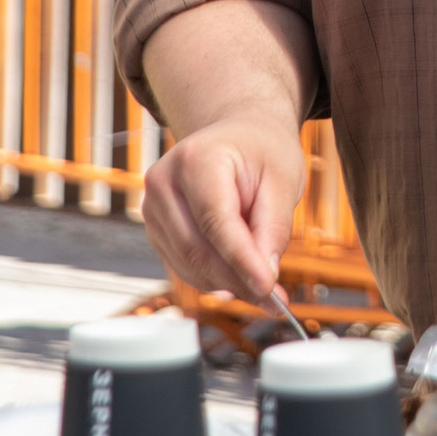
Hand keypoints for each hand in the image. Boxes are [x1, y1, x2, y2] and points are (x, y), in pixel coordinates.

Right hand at [139, 116, 310, 303]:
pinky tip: (240, 276)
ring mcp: (153, 206)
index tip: (268, 288)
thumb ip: (274, 226)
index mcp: (197, 158)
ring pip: (188, 265)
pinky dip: (213, 279)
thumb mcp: (284, 179)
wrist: (237, 136)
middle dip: (237, 279)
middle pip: (197, 249)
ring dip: (227, 284)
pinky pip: (183, 267)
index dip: (242, 261)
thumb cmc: (261, 152)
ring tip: (264, 286)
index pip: (216, 222)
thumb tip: (264, 275)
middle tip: (274, 299)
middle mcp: (164, 181)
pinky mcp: (155, 228)